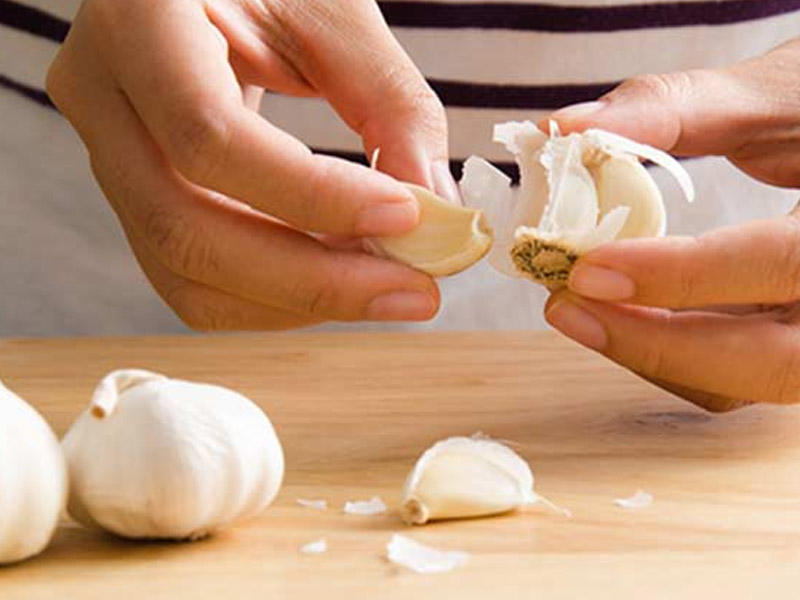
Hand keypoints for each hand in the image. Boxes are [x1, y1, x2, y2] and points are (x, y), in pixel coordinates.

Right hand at [46, 0, 452, 330]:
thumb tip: (435, 210)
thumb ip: (389, 102)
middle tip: (414, 291)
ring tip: (387, 285)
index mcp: (138, 23)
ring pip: (186, 274)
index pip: (208, 136)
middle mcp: (101, 97)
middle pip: (186, 231)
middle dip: (313, 281)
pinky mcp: (139, 200)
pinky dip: (275, 297)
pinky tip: (339, 278)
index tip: (406, 217)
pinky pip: (195, 277)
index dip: (311, 195)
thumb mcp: (332, 12)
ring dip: (298, 301)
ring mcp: (107, 157)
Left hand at [542, 38, 799, 411]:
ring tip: (576, 306)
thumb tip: (565, 127)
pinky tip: (617, 309)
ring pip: (738, 381)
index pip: (782, 264)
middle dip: (654, 344)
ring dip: (648, 353)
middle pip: (766, 363)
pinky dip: (665, 349)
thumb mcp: (771, 93)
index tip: (588, 270)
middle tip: (566, 307)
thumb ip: (673, 109)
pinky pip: (727, 374)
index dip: (681, 275)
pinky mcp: (789, 341)